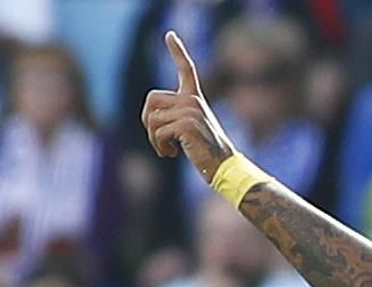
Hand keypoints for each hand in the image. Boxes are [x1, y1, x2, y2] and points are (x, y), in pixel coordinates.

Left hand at [140, 31, 236, 182]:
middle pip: (152, 98)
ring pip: (152, 119)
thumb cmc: (207, 152)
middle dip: (147, 119)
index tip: (170, 35)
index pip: (187, 69)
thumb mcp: (192, 128)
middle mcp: (192, 100)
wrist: (224, 166)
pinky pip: (157, 132)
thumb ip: (175, 115)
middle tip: (157, 137)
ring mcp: (190, 111)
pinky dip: (159, 146)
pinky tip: (171, 154)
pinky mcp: (185, 124)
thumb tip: (150, 117)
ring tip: (166, 150)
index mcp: (195, 98)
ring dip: (153, 138)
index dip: (177, 51)